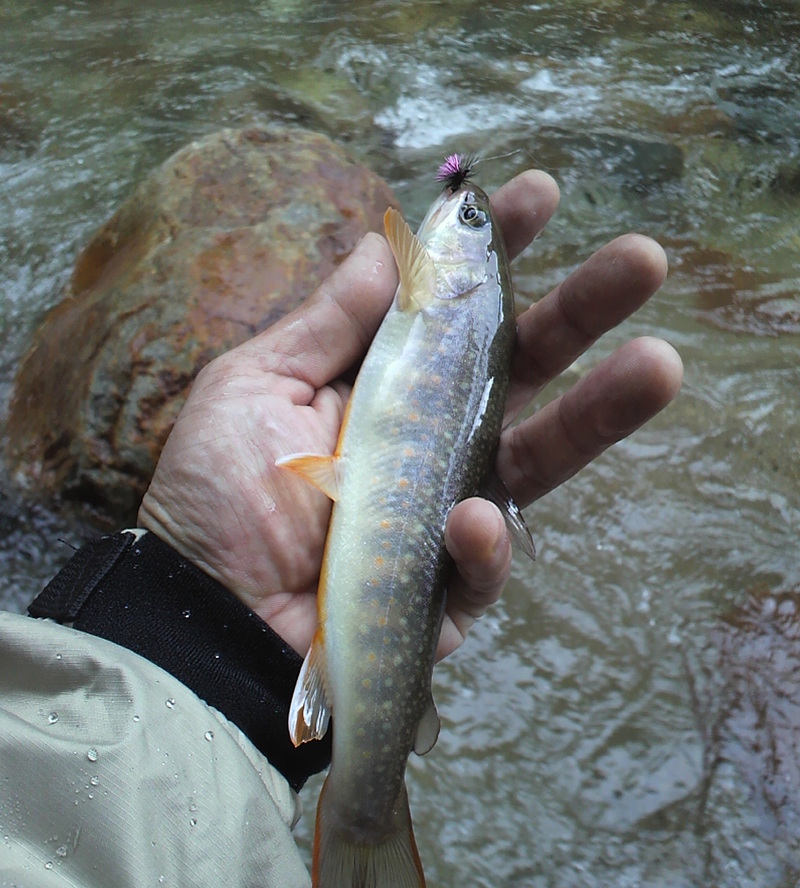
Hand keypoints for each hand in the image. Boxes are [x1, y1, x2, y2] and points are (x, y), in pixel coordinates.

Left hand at [138, 170, 681, 658]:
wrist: (199, 609)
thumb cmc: (216, 493)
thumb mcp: (256, 383)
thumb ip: (328, 321)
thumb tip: (385, 242)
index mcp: (385, 387)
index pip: (457, 314)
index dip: (497, 258)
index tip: (537, 196)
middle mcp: (429, 443)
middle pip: (520, 373)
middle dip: (583, 314)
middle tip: (644, 258)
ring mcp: (445, 516)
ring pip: (538, 460)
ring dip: (598, 415)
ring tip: (659, 364)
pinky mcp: (446, 590)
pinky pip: (482, 563)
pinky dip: (482, 542)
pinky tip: (469, 517)